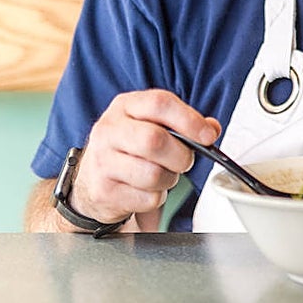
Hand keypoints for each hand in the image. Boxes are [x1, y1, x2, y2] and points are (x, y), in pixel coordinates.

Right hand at [69, 89, 220, 224]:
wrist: (91, 180)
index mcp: (125, 106)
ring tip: (161, 175)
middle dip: (180, 156)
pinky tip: (146, 190)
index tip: (208, 136)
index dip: (189, 120)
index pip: (160, 103)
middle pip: (155, 140)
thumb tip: (211, 128)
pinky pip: (147, 198)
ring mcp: (102, 161)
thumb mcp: (152, 124)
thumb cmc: (128, 148)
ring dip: (169, 179)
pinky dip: (156, 198)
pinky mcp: (103, 191)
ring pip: (153, 174)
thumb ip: (184, 123)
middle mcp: (109, 130)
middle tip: (184, 161)